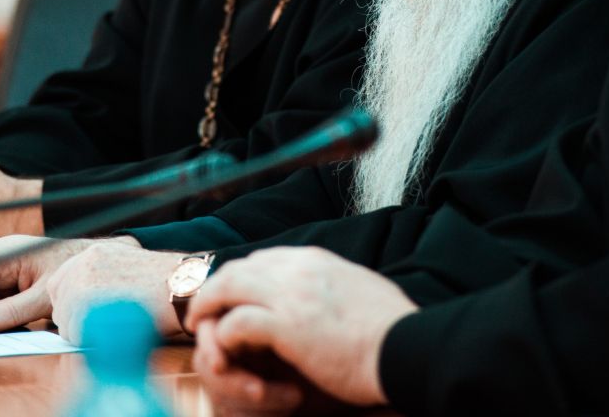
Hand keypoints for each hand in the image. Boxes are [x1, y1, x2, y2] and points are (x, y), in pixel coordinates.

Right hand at [0, 235, 135, 333]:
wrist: (94, 265)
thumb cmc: (73, 272)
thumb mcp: (42, 298)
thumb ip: (11, 312)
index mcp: (6, 252)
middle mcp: (1, 256)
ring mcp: (6, 267)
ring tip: (17, 327)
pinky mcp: (13, 277)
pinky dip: (4, 313)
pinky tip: (22, 322)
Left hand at [43, 240, 180, 341]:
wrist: (182, 286)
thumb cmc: (165, 284)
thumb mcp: (129, 266)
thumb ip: (101, 278)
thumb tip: (81, 304)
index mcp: (92, 254)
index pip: (60, 282)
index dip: (70, 303)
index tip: (84, 314)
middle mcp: (83, 264)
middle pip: (58, 302)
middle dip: (73, 318)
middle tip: (99, 326)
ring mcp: (83, 282)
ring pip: (64, 320)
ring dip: (81, 331)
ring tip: (112, 328)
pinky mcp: (86, 303)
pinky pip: (73, 333)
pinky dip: (88, 341)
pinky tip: (112, 334)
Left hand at [189, 247, 416, 408]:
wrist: (408, 347)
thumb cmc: (391, 328)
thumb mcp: (360, 288)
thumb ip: (333, 283)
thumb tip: (328, 289)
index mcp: (316, 259)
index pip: (263, 258)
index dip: (242, 277)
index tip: (234, 296)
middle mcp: (299, 269)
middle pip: (238, 267)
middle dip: (215, 288)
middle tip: (203, 310)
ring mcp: (291, 294)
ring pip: (227, 287)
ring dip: (208, 308)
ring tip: (200, 327)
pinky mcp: (287, 326)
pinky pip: (236, 322)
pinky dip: (223, 335)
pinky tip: (224, 350)